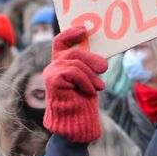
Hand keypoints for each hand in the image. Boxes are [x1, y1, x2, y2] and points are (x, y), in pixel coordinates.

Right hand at [43, 26, 107, 143]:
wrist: (76, 126)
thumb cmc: (83, 105)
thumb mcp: (88, 81)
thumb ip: (87, 67)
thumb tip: (100, 57)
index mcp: (61, 66)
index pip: (61, 43)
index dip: (71, 34)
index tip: (84, 29)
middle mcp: (53, 68)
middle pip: (72, 52)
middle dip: (91, 58)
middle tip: (105, 67)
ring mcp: (51, 74)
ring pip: (75, 62)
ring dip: (91, 75)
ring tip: (100, 88)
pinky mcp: (53, 81)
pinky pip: (73, 72)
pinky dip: (85, 81)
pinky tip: (90, 92)